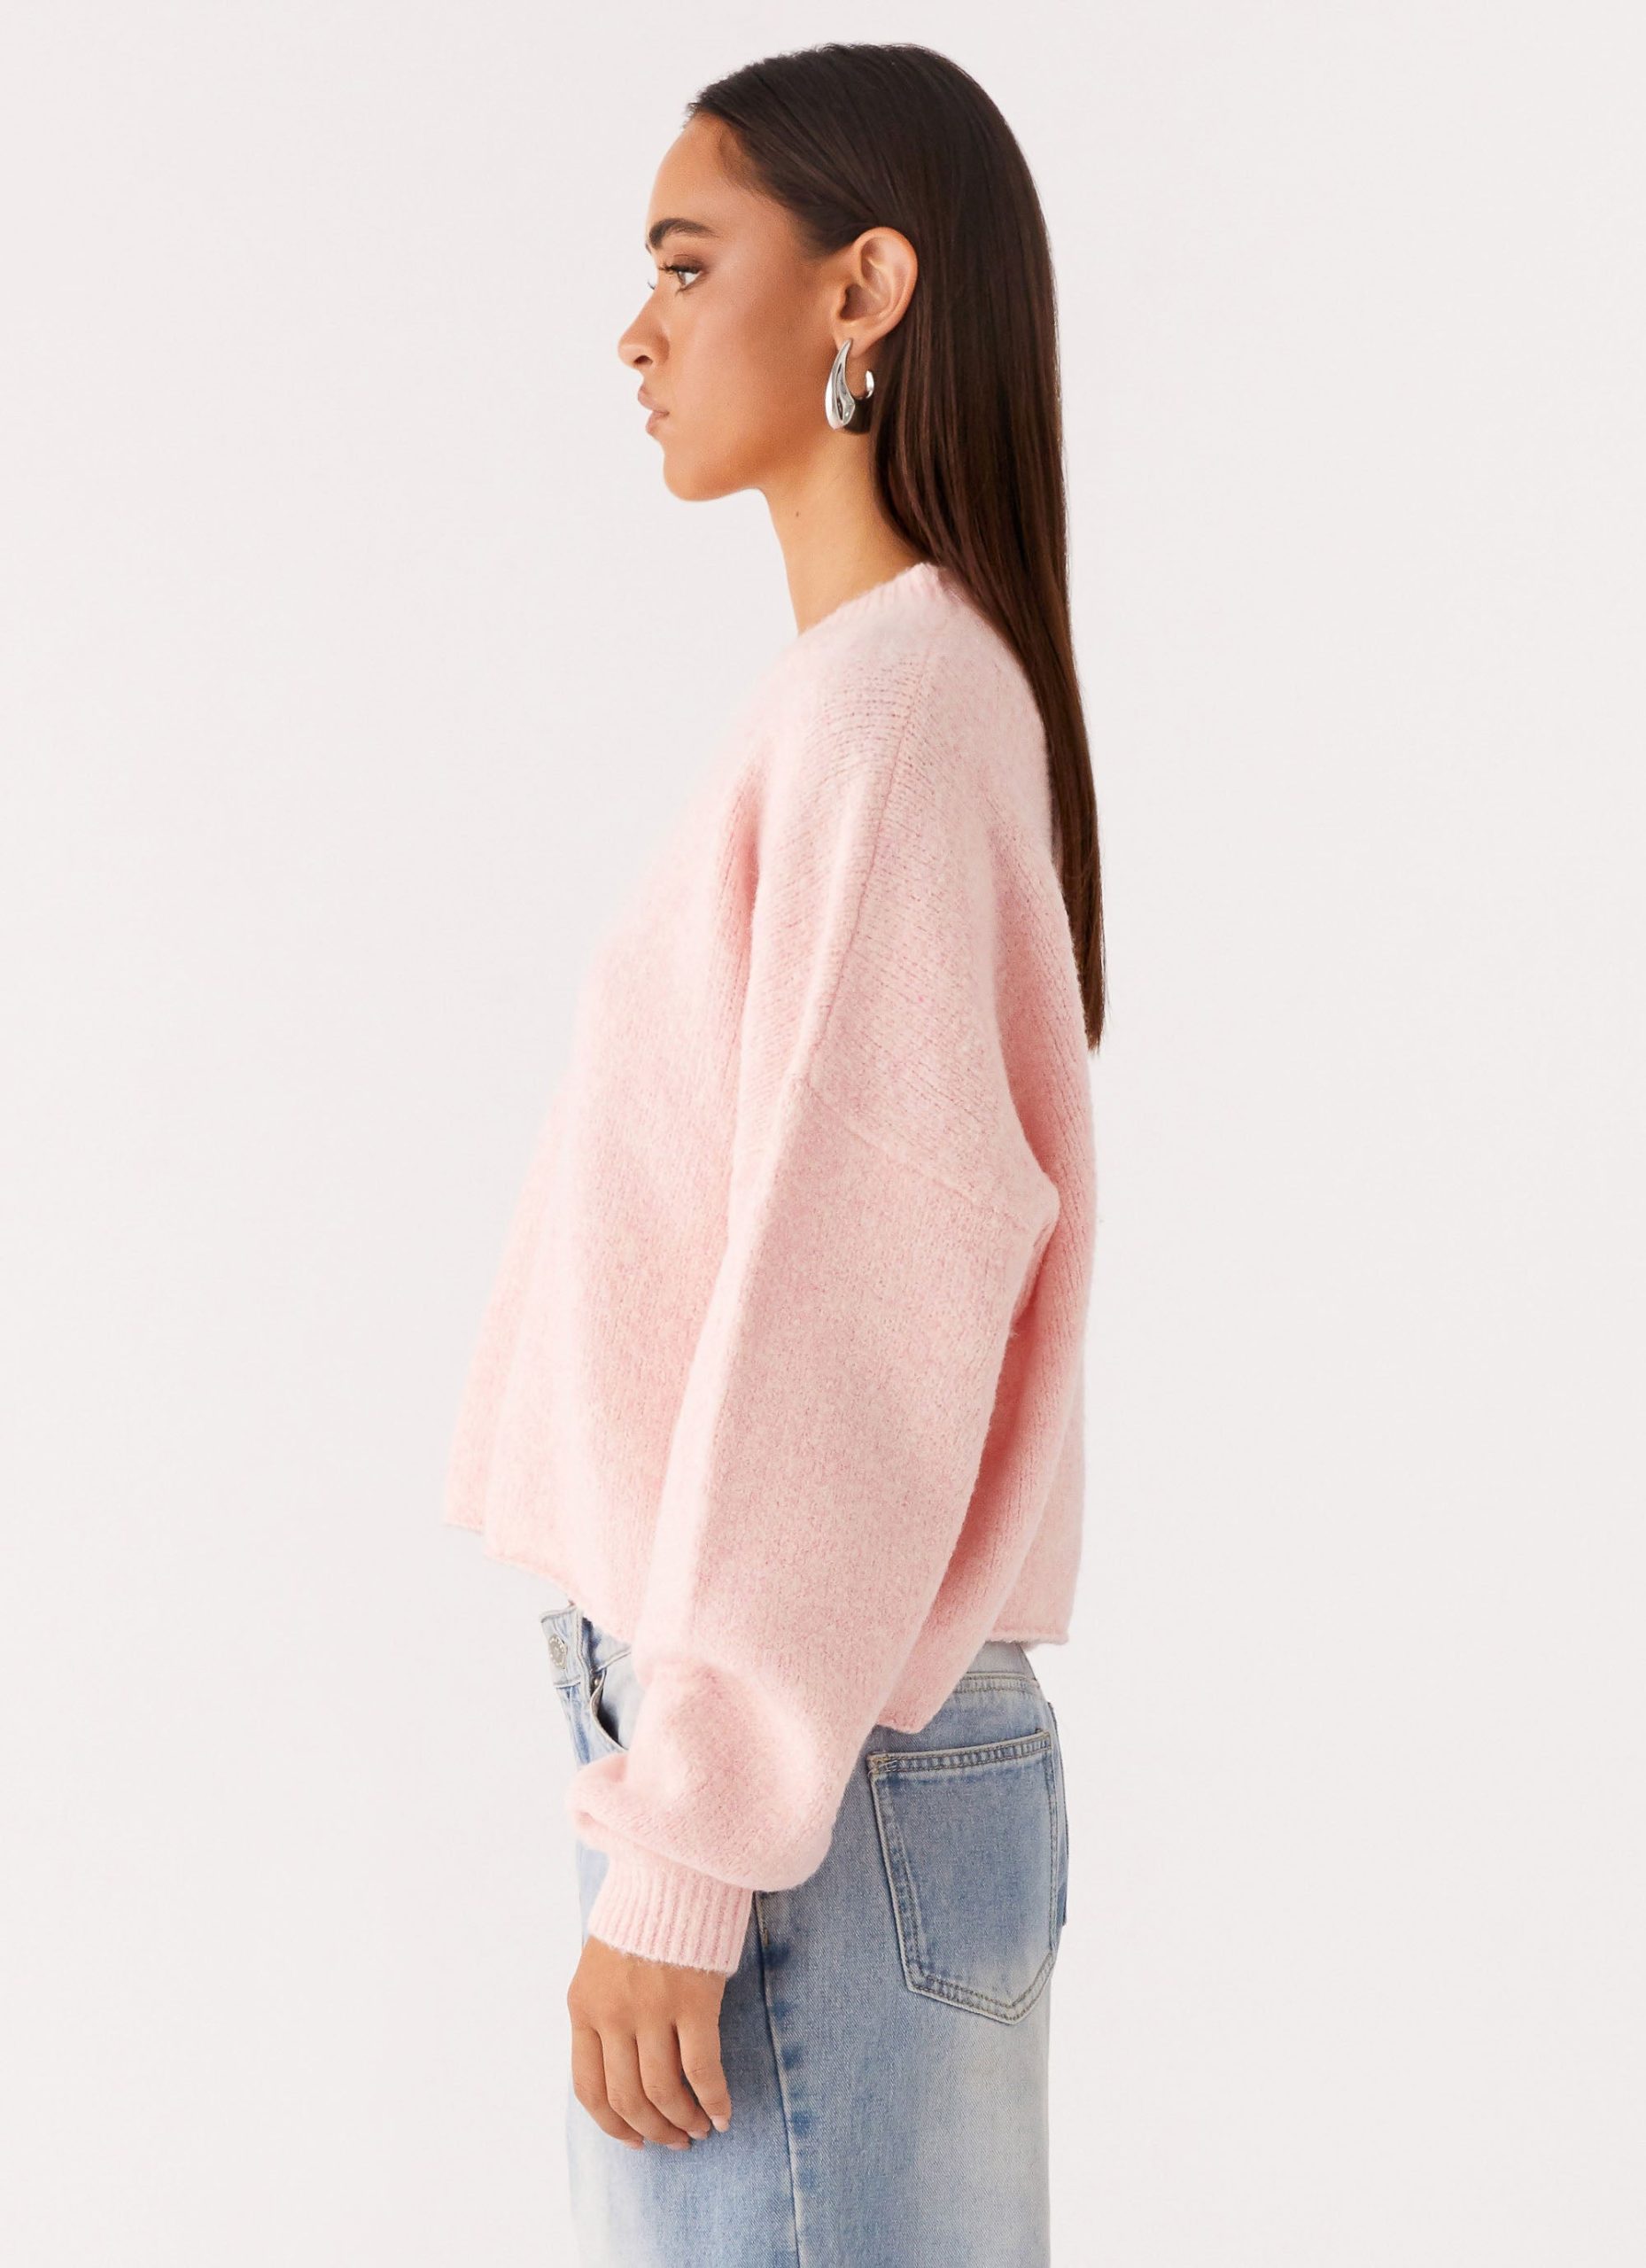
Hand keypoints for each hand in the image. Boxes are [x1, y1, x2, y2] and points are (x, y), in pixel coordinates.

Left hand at [566, 1934, 732, 2149]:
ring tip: (699, 2130)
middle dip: (653, 2129)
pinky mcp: (693, 2001)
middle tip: (675, 2141)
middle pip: (628, 2098)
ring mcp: (652, 2009)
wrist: (671, 1871)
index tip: (635, 2139)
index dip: (613, 2124)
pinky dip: (713, 2099)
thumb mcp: (600, 1967)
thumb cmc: (640, 1919)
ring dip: (683, 2121)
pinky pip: (702, 2069)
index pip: (589, 2089)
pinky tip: (723, 2114)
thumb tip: (620, 2072)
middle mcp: (613, 2015)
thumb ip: (603, 2016)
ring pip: (663, 2091)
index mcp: (584, 2007)